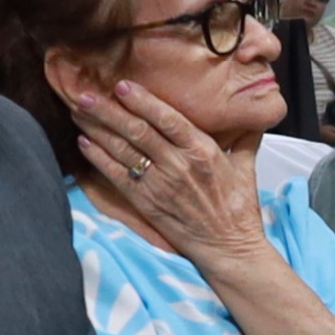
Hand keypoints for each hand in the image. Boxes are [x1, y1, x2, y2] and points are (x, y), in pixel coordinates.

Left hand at [75, 79, 265, 264]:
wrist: (230, 248)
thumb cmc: (239, 209)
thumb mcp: (246, 167)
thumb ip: (245, 138)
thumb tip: (254, 116)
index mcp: (203, 151)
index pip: (168, 119)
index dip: (143, 101)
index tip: (123, 85)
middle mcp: (179, 165)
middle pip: (138, 131)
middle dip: (109, 110)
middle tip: (85, 93)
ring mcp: (161, 185)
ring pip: (123, 150)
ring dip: (98, 129)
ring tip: (79, 111)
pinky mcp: (148, 204)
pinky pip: (117, 177)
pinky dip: (99, 159)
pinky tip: (84, 144)